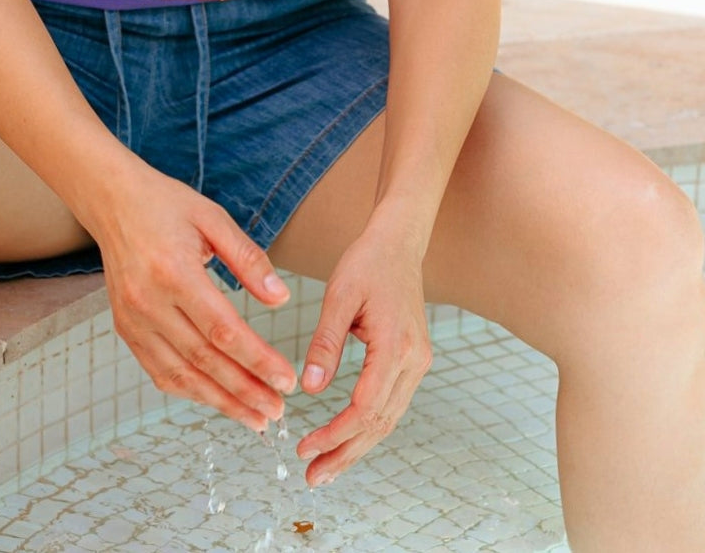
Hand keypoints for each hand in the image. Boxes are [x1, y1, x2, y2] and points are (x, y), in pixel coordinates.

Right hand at [91, 163, 297, 431]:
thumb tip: (281, 299)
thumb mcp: (213, 219)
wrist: (113, 200)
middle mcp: (148, 302)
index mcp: (174, 272)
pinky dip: (189, 391)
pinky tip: (216, 399)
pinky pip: (159, 370)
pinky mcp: (125, 328)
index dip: (257, 361)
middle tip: (277, 411)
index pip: (223, 331)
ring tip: (255, 418)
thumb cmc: (166, 205)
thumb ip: (248, 259)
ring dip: (220, 402)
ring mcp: (132, 319)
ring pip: (180, 375)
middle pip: (203, 360)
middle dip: (244, 391)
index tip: (287, 380)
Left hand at [296, 218, 432, 484]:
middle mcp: (414, 361)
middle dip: (345, 454)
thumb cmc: (366, 263)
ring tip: (324, 469)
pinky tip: (345, 439)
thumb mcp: (339, 297)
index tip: (305, 448)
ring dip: (356, 447)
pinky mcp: (412, 361)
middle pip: (380, 423)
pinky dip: (367, 427)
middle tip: (312, 479)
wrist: (399, 243)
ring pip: (388, 419)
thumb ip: (324, 344)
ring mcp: (417, 363)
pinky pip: (390, 404)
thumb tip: (308, 390)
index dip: (335, 434)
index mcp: (396, 346)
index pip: (366, 407)